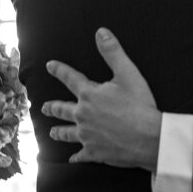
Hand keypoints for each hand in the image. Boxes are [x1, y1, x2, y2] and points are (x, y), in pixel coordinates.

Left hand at [42, 28, 161, 169]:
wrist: (148, 138)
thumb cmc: (139, 105)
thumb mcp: (128, 73)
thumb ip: (113, 52)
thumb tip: (100, 32)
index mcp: (89, 94)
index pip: (70, 78)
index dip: (59, 70)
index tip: (50, 66)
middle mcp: (83, 115)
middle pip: (62, 109)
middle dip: (52, 107)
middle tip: (44, 107)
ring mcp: (87, 135)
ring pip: (67, 133)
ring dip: (58, 131)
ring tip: (52, 131)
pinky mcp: (94, 152)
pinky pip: (80, 155)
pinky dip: (76, 157)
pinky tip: (72, 159)